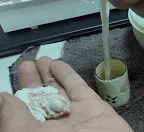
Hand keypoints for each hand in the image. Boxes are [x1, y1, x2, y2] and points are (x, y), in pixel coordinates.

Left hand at [0, 57, 132, 131]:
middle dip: (35, 81)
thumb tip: (5, 98)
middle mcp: (55, 124)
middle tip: (28, 64)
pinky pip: (78, 87)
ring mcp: (75, 114)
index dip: (21, 92)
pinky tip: (57, 64)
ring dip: (50, 74)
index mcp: (37, 131)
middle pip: (42, 98)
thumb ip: (13, 117)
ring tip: (42, 60)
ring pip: (60, 90)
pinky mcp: (93, 106)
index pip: (26, 109)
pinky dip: (68, 74)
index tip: (16, 78)